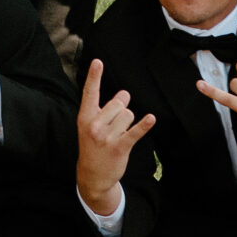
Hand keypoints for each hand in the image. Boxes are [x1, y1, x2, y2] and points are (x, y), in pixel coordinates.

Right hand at [75, 56, 155, 214]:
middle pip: (118, 103)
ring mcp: (106, 137)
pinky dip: (144, 125)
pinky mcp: (120, 147)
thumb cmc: (93, 145)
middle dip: (122, 109)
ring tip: (120, 134)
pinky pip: (134, 132)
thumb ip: (106, 108)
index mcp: (85, 117)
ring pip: (128, 115)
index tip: (98, 61)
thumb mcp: (92, 126)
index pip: (90, 92)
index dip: (94, 76)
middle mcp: (94, 125)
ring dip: (129, 122)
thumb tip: (125, 94)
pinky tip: (151, 119)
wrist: (93, 175)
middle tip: (115, 123)